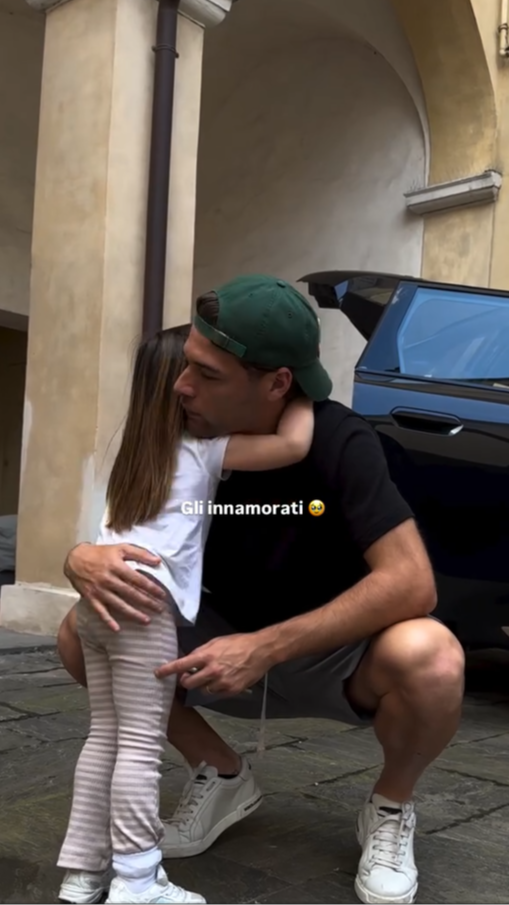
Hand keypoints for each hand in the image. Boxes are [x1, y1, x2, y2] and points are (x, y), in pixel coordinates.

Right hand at [64, 543, 167, 630]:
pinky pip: (100, 611)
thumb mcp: (121, 548)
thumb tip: (158, 561)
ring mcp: (99, 590)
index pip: (138, 579)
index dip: (151, 588)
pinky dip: (108, 621)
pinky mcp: (91, 598)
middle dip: (147, 603)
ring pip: (119, 605)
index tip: (163, 595)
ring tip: (147, 620)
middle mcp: (108, 579)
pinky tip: (117, 629)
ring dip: (133, 614)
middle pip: (131, 594)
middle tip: (160, 610)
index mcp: (117, 566)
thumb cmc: (101, 553)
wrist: (75, 559)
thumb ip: (140, 553)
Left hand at [155, 633, 269, 695]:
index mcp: (206, 656)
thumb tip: (188, 661)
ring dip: (204, 684)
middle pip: (188, 683)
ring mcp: (221, 682)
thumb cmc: (238, 643)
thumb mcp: (216, 642)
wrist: (260, 651)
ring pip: (203, 690)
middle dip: (187, 681)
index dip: (167, 670)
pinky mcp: (231, 691)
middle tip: (190, 676)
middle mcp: (212, 671)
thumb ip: (201, 652)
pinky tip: (224, 679)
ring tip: (214, 675)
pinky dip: (216, 688)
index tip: (157, 674)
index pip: (181, 665)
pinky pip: (216, 694)